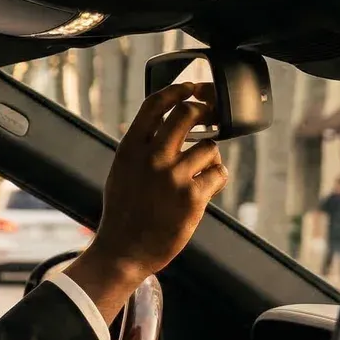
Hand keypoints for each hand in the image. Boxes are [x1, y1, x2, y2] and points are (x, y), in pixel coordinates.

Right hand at [63, 82, 228, 322]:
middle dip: (204, 112)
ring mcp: (173, 177)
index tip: (191, 88)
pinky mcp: (193, 197)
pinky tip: (206, 188)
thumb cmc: (123, 214)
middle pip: (187, 114)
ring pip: (209, 147)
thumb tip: (160, 124)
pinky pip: (218, 174)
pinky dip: (216, 178)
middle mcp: (152, 158)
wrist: (124, 251)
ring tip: (201, 172)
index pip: (155, 105)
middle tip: (209, 117)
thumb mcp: (121, 173)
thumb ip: (139, 149)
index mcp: (130, 149)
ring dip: (210, 158)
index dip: (177, 90)